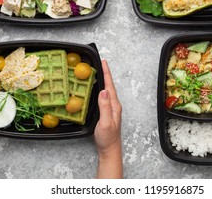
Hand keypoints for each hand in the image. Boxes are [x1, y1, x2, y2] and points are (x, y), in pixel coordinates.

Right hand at [94, 59, 122, 177]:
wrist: (109, 149)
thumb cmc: (107, 138)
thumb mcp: (105, 122)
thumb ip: (105, 106)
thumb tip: (103, 91)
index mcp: (114, 105)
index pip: (110, 86)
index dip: (106, 73)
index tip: (103, 62)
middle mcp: (114, 105)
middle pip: (109, 85)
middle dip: (105, 73)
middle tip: (99, 63)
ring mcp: (111, 108)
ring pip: (107, 90)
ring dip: (103, 80)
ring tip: (98, 71)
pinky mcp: (107, 112)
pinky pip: (104, 96)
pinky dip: (100, 89)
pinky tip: (97, 89)